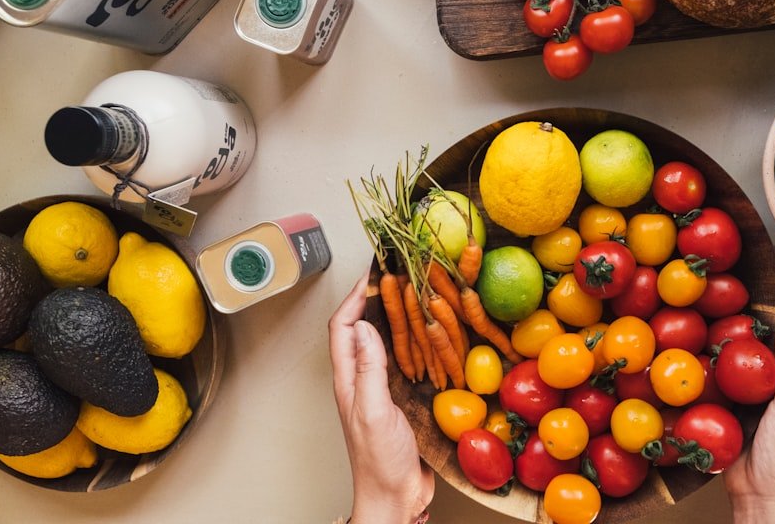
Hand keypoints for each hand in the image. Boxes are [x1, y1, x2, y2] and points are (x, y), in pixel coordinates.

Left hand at [329, 273, 434, 523]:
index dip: (354, 298)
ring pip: (385, 343)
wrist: (395, 499)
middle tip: (397, 277)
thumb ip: (368, 370)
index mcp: (349, 380)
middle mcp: (362, 381)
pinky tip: (431, 337)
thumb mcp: (373, 412)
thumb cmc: (379, 463)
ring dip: (397, 319)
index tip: (374, 274)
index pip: (343, 328)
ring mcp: (381, 390)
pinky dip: (415, 343)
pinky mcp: (401, 399)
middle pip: (362, 329)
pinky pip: (405, 362)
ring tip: (415, 297)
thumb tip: (367, 326)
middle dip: (376, 300)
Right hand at [723, 251, 774, 523]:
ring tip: (716, 284)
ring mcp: (764, 383)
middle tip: (737, 261)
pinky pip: (728, 359)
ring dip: (736, 311)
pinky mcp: (740, 395)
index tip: (770, 253)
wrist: (765, 498)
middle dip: (761, 288)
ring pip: (750, 336)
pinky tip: (700, 327)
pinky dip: (717, 339)